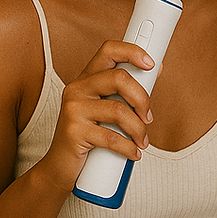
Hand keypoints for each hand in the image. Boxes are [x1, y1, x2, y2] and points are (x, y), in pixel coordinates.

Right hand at [39, 40, 154, 190]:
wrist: (59, 166)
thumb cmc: (87, 135)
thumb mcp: (105, 107)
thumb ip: (127, 90)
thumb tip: (157, 69)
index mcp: (87, 78)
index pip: (109, 50)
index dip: (132, 52)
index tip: (151, 64)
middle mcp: (77, 88)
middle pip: (119, 78)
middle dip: (142, 99)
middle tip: (148, 117)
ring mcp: (74, 109)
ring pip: (119, 110)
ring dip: (139, 129)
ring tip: (141, 140)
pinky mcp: (73, 132)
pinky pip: (112, 137)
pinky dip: (129, 148)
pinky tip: (133, 153)